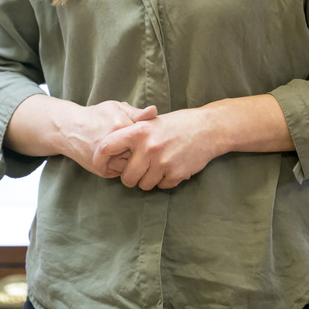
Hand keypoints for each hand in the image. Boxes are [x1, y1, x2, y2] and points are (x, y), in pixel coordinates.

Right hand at [61, 100, 157, 176]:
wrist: (70, 129)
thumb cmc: (96, 116)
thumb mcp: (116, 107)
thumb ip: (136, 112)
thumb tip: (155, 111)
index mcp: (120, 125)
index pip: (146, 136)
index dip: (148, 135)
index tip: (148, 133)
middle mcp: (114, 143)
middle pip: (141, 152)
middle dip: (142, 149)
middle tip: (142, 145)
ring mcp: (107, 158)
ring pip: (132, 165)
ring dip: (134, 160)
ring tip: (130, 151)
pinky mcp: (102, 169)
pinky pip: (122, 172)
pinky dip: (124, 166)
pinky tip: (122, 157)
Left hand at [93, 108, 218, 189]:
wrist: (208, 129)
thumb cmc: (178, 124)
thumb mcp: (152, 121)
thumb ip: (134, 132)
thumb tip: (109, 146)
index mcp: (139, 131)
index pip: (107, 147)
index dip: (100, 159)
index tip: (101, 166)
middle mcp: (148, 147)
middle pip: (126, 177)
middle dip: (131, 177)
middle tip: (140, 168)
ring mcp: (162, 162)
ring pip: (143, 185)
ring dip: (149, 180)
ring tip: (159, 165)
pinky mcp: (175, 173)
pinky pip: (161, 186)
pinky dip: (165, 180)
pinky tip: (172, 166)